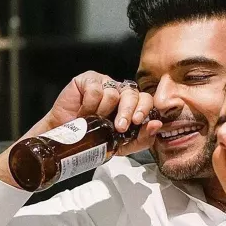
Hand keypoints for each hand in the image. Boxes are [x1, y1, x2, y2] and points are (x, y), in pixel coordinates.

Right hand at [27, 71, 161, 143]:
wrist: (69, 140)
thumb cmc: (96, 140)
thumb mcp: (122, 145)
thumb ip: (142, 138)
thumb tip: (156, 125)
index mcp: (133, 106)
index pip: (147, 101)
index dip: (144, 109)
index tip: (138, 122)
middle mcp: (121, 92)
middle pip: (133, 94)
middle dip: (127, 112)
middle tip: (119, 127)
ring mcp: (105, 83)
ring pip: (113, 93)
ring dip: (104, 111)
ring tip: (94, 121)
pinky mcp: (89, 79)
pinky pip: (96, 89)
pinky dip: (91, 104)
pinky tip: (84, 113)